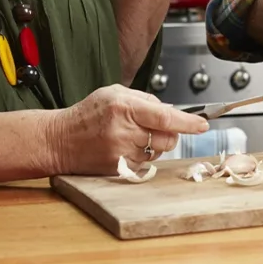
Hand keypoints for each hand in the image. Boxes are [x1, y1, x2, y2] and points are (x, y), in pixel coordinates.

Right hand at [44, 84, 210, 175]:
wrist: (60, 140)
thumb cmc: (87, 115)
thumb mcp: (113, 94)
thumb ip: (144, 99)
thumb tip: (171, 110)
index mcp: (123, 108)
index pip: (165, 116)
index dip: (188, 122)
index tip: (202, 124)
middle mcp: (124, 131)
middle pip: (168, 138)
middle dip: (167, 133)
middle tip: (150, 128)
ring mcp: (122, 153)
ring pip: (158, 152)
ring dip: (152, 145)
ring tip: (128, 137)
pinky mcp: (120, 169)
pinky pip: (146, 164)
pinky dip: (141, 156)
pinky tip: (123, 149)